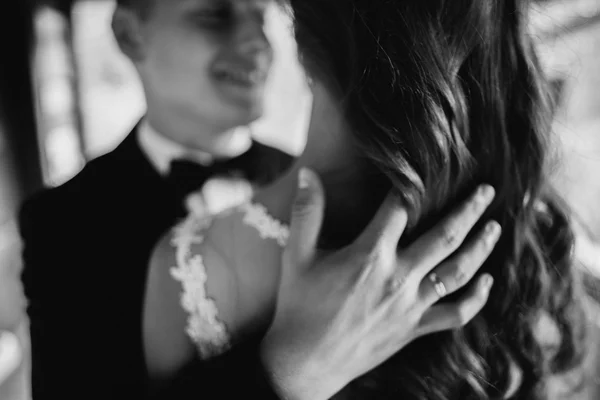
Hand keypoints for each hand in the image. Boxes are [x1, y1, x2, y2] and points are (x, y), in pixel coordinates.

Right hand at [260, 168, 500, 399]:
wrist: (304, 362)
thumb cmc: (298, 306)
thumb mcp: (297, 256)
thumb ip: (306, 212)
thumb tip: (309, 174)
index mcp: (369, 255)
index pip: (401, 209)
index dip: (415, 185)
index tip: (428, 169)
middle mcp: (398, 277)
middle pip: (443, 236)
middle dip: (468, 210)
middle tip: (486, 190)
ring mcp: (410, 305)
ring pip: (458, 271)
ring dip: (481, 247)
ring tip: (495, 227)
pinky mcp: (414, 329)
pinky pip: (455, 314)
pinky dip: (476, 299)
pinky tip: (486, 282)